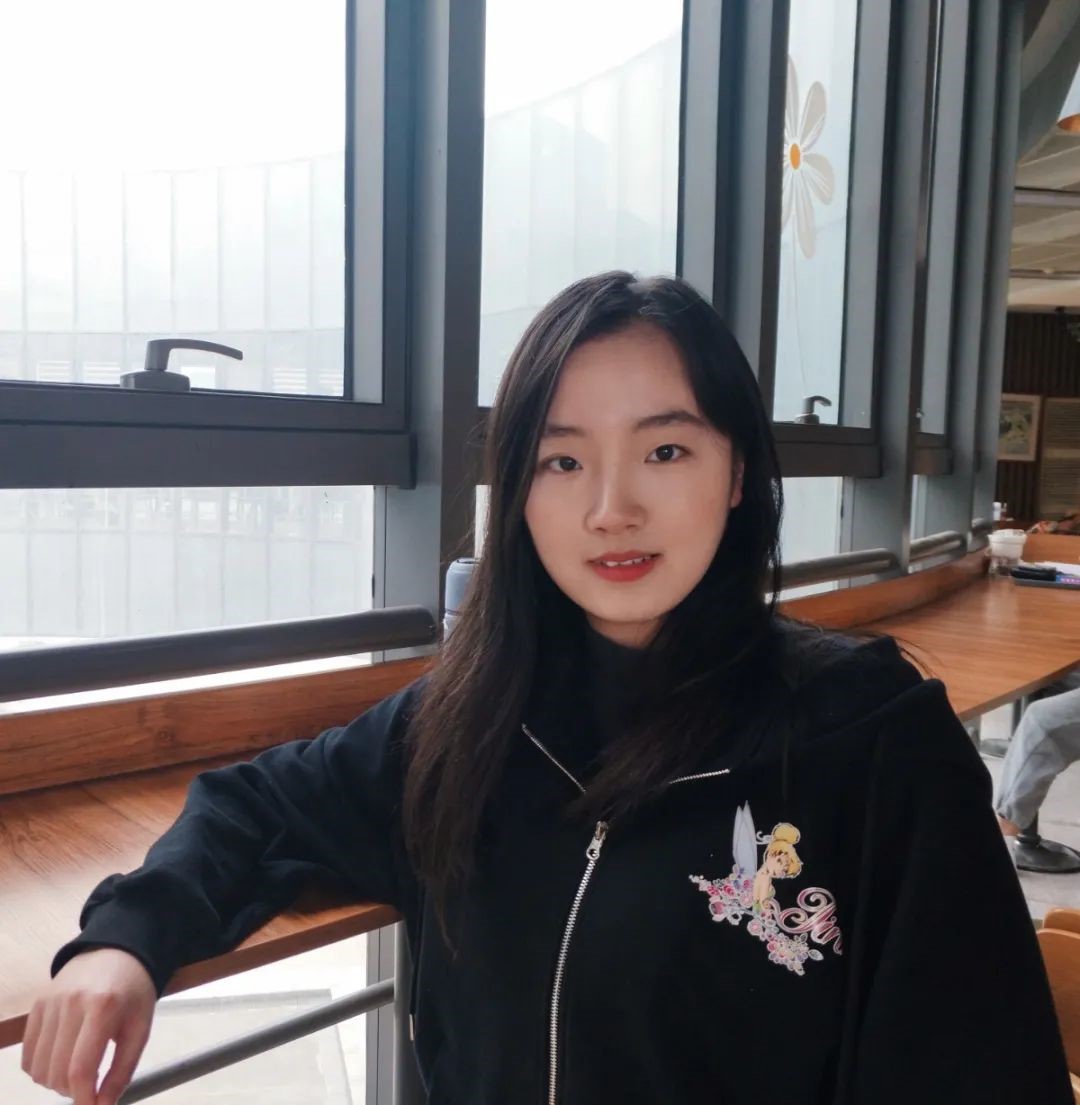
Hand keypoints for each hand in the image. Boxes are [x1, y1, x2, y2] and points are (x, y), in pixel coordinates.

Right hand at [21, 947, 156, 1104]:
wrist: (117, 952)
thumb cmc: (133, 993)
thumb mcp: (140, 1029)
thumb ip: (122, 1071)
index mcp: (103, 1007)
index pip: (80, 1069)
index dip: (84, 1098)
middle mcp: (71, 1004)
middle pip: (57, 1073)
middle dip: (72, 1091)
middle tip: (90, 1085)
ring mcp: (50, 1003)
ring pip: (39, 1069)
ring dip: (56, 1082)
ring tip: (78, 1070)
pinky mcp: (37, 1005)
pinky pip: (28, 1056)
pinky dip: (41, 1069)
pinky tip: (62, 1060)